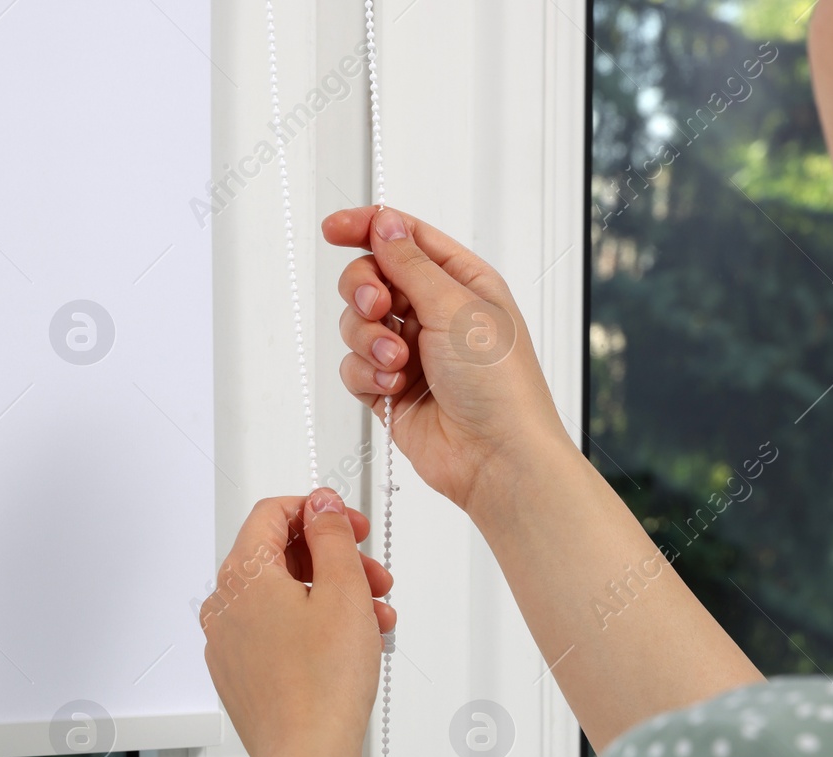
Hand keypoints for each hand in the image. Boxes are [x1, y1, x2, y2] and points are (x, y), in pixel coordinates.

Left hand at [200, 489, 394, 756]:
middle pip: (280, 557)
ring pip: (283, 597)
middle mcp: (224, 605)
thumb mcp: (343, 590)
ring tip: (375, 618)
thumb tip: (321, 505)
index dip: (317, 510)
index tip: (349, 524)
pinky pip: (275, 632)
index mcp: (241, 575)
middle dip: (334, 560)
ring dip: (332, 596)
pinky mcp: (239, 673)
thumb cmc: (323, 684)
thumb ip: (332, 535)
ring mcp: (227, 642)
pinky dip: (312, 627)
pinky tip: (350, 645)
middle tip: (374, 577)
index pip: (271, 513)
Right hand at [323, 206, 569, 512]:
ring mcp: (411, 352)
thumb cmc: (499, 382)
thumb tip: (384, 224)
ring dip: (369, 340)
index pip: (405, 238)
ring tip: (398, 363)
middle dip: (364, 291)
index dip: (367, 228)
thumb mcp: (456, 306)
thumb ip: (410, 263)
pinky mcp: (390, 390)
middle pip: (371, 278)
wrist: (496, 456)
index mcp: (461, 282)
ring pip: (357, 324)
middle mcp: (435, 313)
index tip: (333, 230)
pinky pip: (355, 367)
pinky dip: (368, 374)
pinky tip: (394, 389)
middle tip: (377, 307)